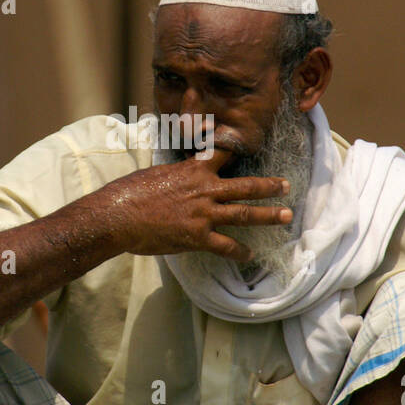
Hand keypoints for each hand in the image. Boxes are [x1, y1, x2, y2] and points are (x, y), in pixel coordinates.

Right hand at [99, 146, 292, 262]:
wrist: (118, 215)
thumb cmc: (130, 193)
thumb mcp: (155, 173)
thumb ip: (174, 174)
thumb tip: (174, 175)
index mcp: (193, 170)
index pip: (223, 155)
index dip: (237, 151)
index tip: (251, 149)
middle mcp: (204, 189)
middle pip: (245, 186)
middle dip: (268, 186)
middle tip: (287, 185)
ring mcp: (203, 214)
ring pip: (244, 214)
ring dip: (267, 215)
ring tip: (286, 216)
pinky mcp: (197, 236)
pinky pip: (226, 246)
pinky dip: (239, 251)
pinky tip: (250, 255)